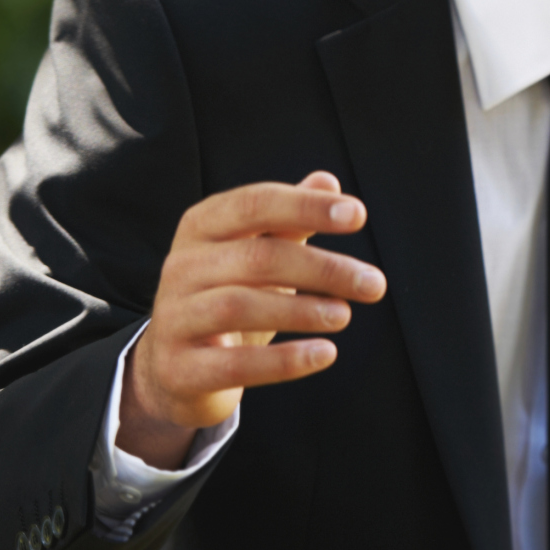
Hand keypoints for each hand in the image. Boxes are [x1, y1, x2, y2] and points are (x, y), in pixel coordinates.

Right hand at [118, 171, 383, 467]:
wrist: (174, 367)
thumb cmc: (227, 296)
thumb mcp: (255, 253)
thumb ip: (289, 219)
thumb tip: (327, 180)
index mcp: (202, 226)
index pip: (256, 203)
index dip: (307, 206)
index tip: (359, 215)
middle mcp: (181, 266)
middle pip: (257, 257)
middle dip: (323, 269)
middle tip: (374, 284)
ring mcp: (175, 318)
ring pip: (239, 306)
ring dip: (302, 311)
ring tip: (345, 316)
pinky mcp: (181, 369)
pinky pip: (235, 363)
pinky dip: (284, 360)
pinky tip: (325, 354)